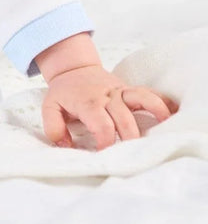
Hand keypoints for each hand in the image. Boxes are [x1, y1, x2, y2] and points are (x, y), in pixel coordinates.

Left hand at [41, 64, 177, 149]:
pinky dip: (162, 100)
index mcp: (88, 102)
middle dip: (130, 139)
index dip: (106, 143)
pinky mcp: (129, 90)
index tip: (106, 156)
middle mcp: (107, 96)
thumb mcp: (50, 106)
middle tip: (132, 154)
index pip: (102, 125)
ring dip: (154, 111)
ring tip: (166, 125)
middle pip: (124, 119)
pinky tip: (173, 111)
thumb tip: (65, 145)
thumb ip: (53, 127)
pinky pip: (148, 92)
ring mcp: (120, 92)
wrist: (73, 68)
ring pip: (141, 98)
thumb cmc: (64, 92)